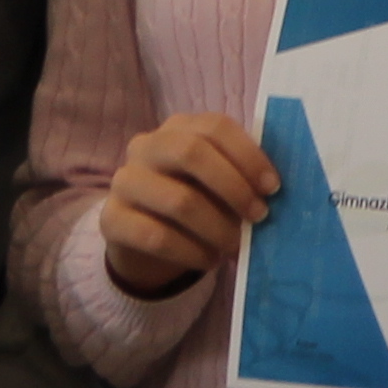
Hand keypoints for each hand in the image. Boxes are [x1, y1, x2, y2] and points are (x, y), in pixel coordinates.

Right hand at [103, 111, 278, 302]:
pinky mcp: (111, 219)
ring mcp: (124, 181)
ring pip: (179, 200)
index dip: (248, 155)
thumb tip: (276, 191)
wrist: (145, 237)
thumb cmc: (196, 200)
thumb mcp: (218, 183)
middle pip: (192, 152)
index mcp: (178, 128)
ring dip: (217, 228)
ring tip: (236, 245)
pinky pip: (157, 236)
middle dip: (233, 187)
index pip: (215, 127)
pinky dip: (192, 251)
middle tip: (259, 216)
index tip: (273, 187)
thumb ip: (242, 176)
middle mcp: (146, 147)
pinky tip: (210, 260)